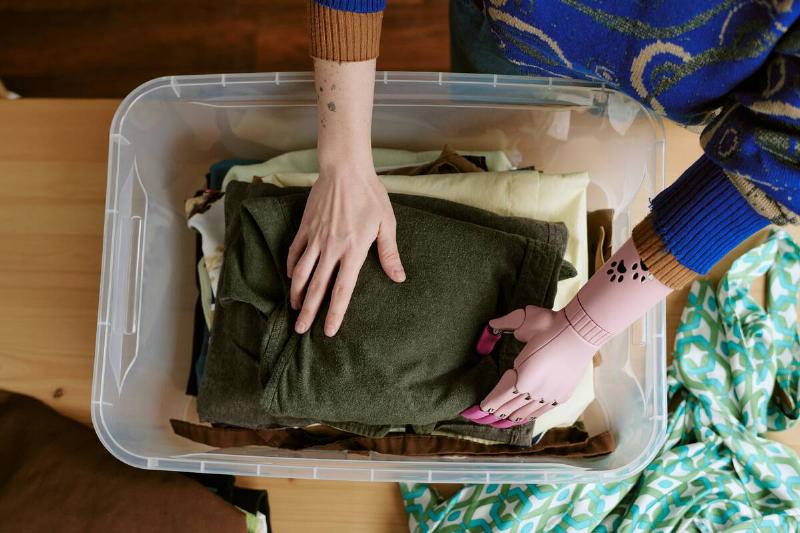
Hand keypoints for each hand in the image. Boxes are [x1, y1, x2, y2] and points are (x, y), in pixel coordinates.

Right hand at [287, 166, 404, 336]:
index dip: (335, 313)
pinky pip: (295, 252)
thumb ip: (389, 253)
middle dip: (309, 312)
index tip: (329, 331)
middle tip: (301, 330)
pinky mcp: (305, 227)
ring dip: (297, 293)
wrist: (345, 169)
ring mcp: (315, 238)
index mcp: (354, 250)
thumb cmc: (370, 195)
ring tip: (294, 309)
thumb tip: (399, 278)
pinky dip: (292, 267)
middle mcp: (332, 248)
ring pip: (302, 273)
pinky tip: (292, 278)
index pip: (342, 290)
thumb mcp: (387, 224)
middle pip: (318, 287)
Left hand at [463, 305, 595, 428]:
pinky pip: (541, 412)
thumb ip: (503, 324)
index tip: (474, 412)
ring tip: (497, 423)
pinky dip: (528, 417)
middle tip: (479, 420)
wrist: (581, 331)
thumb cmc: (550, 325)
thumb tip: (491, 325)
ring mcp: (549, 396)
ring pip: (525, 414)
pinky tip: (522, 418)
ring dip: (509, 419)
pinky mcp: (562, 396)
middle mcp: (534, 392)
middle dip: (492, 416)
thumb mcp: (522, 320)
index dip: (485, 407)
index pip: (498, 398)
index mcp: (521, 377)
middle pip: (509, 409)